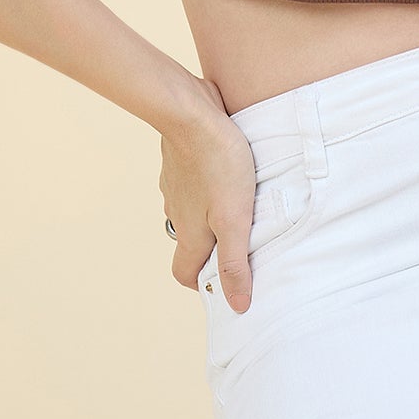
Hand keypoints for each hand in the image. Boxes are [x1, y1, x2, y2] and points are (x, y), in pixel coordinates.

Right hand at [159, 75, 258, 312]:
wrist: (189, 112)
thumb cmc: (217, 164)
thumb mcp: (235, 219)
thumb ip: (235, 262)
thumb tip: (237, 306)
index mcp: (189, 234)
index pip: (185, 274)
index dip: (204, 282)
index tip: (226, 279)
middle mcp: (176, 213)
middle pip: (191, 242)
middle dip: (213, 247)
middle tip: (243, 239)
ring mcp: (175, 186)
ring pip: (192, 211)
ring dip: (212, 213)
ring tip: (242, 203)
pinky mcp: (180, 162)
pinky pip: (194, 182)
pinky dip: (209, 184)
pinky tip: (229, 171)